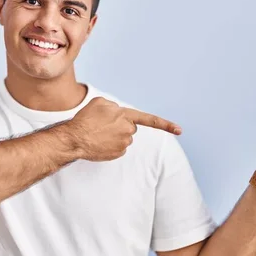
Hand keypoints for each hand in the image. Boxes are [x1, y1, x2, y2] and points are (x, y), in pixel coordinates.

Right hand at [66, 97, 180, 160]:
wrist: (75, 138)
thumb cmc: (85, 119)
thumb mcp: (100, 103)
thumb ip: (115, 107)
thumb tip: (119, 116)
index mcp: (126, 116)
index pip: (149, 120)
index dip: (165, 125)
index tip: (180, 130)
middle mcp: (128, 130)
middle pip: (130, 127)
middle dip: (121, 125)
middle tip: (103, 124)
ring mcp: (124, 144)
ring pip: (124, 137)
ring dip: (114, 134)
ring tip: (98, 132)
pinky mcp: (118, 153)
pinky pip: (119, 146)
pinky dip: (111, 144)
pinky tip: (100, 142)